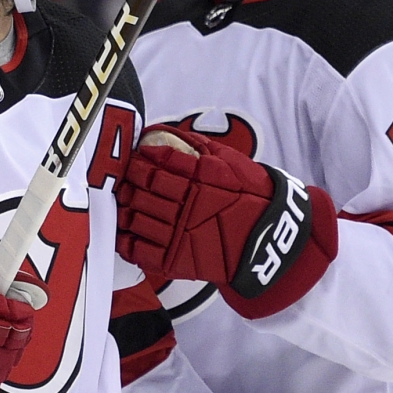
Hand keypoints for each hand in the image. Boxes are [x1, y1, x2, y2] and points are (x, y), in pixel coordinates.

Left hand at [115, 125, 336, 318]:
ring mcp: (179, 234)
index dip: (141, 160)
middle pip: (142, 189)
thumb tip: (164, 132)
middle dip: (128, 183)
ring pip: (135, 218)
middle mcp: (187, 205)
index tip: (135, 158)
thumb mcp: (231, 163)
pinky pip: (139, 250)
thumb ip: (197, 147)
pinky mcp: (175, 260)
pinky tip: (124, 232)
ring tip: (122, 203)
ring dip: (124, 208)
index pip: (157, 163)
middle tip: (123, 180)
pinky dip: (126, 240)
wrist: (270, 241)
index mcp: (200, 178)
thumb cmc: (251, 196)